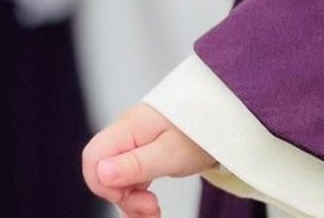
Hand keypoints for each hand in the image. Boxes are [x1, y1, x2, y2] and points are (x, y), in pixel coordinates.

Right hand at [82, 103, 216, 217]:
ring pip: (117, 177)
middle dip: (122, 196)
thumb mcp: (172, 154)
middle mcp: (128, 131)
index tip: (132, 196)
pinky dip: (139, 194)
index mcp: (130, 127)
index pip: (93, 157)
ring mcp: (136, 141)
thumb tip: (101, 173)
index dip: (104, 184)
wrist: (230, 117)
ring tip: (154, 213)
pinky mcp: (146, 150)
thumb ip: (135, 164)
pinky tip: (151, 207)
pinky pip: (131, 176)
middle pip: (103, 170)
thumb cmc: (204, 131)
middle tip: (151, 209)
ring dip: (131, 200)